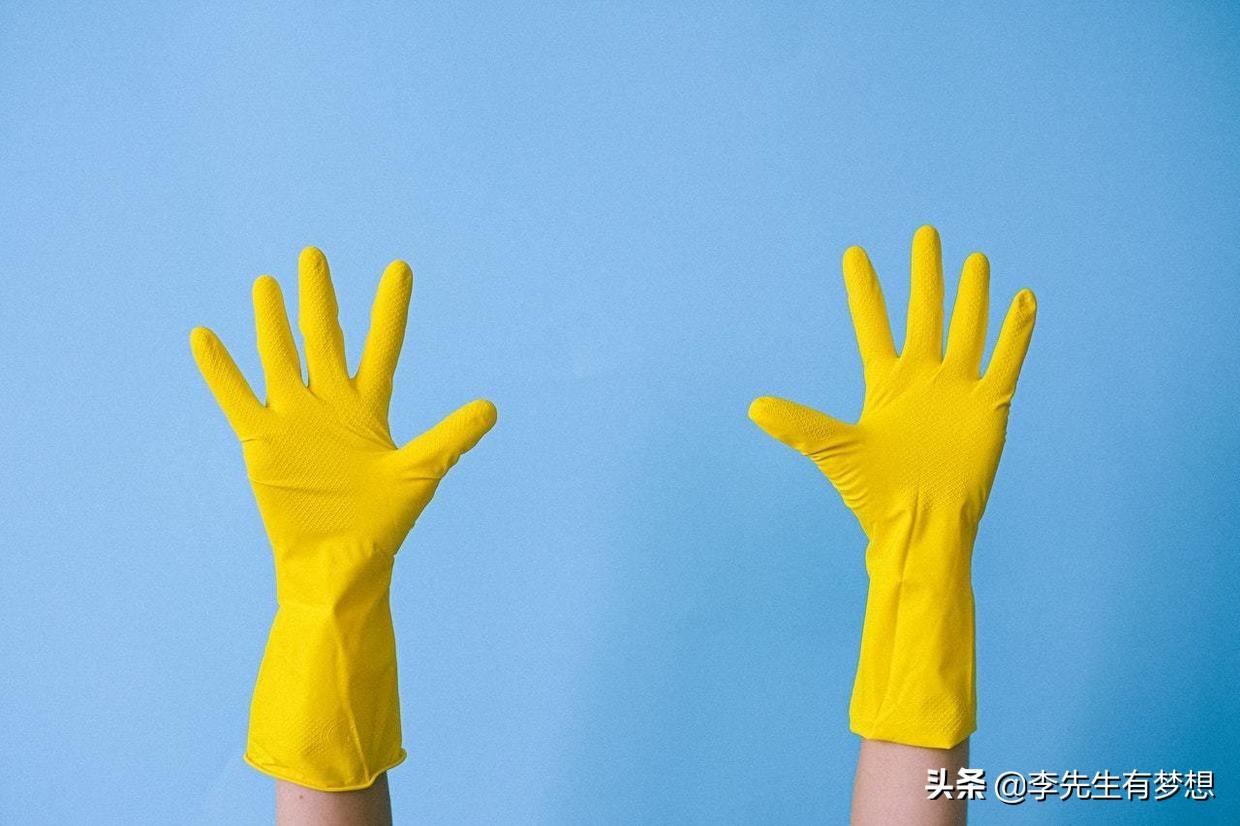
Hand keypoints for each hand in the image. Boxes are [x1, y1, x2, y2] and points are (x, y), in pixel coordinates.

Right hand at [190, 246, 495, 790]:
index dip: (390, 309)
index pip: (382, 346)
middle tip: (315, 254)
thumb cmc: (381, 526)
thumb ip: (451, 437)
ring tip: (266, 282)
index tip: (399, 268)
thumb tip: (492, 407)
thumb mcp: (420, 473)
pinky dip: (220, 369)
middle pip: (324, 338)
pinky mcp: (261, 440)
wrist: (337, 565)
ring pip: (279, 357)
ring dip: (271, 322)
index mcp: (369, 408)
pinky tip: (204, 335)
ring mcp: (294, 420)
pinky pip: (236, 396)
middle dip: (320, 298)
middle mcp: (330, 405)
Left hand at [750, 226, 1035, 535]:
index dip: (864, 289)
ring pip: (967, 329)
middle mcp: (922, 379)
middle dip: (925, 275)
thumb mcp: (834, 450)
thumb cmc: (875, 495)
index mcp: (885, 383)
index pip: (873, 324)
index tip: (853, 252)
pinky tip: (1023, 299)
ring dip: (972, 296)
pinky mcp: (989, 406)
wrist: (922, 526)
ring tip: (976, 259)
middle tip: (925, 233)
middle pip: (925, 314)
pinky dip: (1016, 332)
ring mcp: (957, 390)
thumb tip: (753, 407)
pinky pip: (1006, 361)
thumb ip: (799, 424)